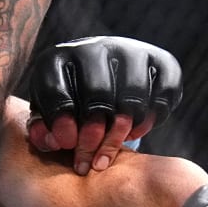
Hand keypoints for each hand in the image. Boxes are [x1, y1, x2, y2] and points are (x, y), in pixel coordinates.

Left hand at [27, 36, 182, 174]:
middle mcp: (95, 47)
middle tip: (93, 159)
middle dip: (94, 135)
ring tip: (116, 144)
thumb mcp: (50, 115)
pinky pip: (163, 95)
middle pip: (98, 95)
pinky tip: (136, 129)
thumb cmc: (71, 102)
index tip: (67, 145)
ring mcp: (131, 50)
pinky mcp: (162, 60)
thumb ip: (44, 132)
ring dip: (125, 130)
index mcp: (58, 58)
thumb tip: (56, 142)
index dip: (61, 124)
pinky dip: (152, 120)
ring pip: (133, 96)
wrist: (106, 74)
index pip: (56, 91)